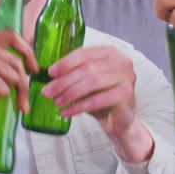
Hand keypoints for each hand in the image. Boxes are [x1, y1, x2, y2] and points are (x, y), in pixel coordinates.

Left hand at [44, 46, 153, 162]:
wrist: (120, 121)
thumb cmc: (102, 99)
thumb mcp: (86, 82)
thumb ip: (74, 74)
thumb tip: (49, 74)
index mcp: (110, 52)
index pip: (84, 53)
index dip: (65, 63)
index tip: (50, 73)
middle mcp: (121, 61)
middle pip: (87, 68)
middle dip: (64, 81)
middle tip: (48, 92)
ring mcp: (126, 77)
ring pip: (92, 82)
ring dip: (70, 93)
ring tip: (57, 102)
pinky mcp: (126, 95)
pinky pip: (97, 100)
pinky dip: (79, 106)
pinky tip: (66, 112)